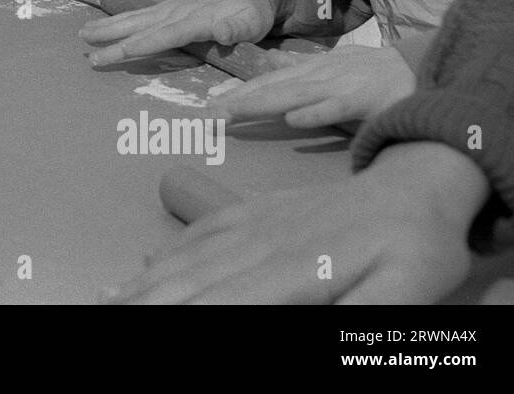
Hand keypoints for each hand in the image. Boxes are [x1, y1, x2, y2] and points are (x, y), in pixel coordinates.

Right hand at [80, 0, 273, 66]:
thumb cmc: (253, 13)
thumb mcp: (252, 22)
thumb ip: (238, 28)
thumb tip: (223, 32)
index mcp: (195, 21)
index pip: (161, 36)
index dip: (135, 46)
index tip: (111, 54)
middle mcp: (177, 13)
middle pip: (139, 26)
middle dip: (111, 38)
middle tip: (86, 49)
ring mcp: (171, 9)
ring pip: (134, 18)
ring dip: (109, 26)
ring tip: (84, 33)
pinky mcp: (169, 9)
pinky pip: (139, 14)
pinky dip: (119, 19)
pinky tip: (105, 24)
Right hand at [104, 142, 483, 303]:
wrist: (415, 181)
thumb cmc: (415, 247)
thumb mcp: (406, 291)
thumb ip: (359, 318)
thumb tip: (315, 332)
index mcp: (293, 270)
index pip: (222, 303)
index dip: (177, 318)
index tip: (137, 329)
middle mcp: (260, 244)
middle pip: (190, 282)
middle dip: (141, 302)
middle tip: (98, 313)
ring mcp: (252, 224)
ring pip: (186, 258)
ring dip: (142, 283)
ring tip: (102, 299)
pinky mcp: (253, 212)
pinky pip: (200, 235)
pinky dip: (166, 255)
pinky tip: (144, 269)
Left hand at [213, 45, 416, 127]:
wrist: (420, 66)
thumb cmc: (373, 72)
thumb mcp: (331, 65)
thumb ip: (301, 70)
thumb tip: (272, 67)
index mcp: (311, 70)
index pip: (268, 82)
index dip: (239, 92)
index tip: (210, 105)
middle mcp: (319, 76)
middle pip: (272, 88)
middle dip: (239, 101)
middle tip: (209, 115)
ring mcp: (339, 86)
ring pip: (294, 95)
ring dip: (261, 104)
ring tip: (233, 113)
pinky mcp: (362, 100)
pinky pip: (335, 108)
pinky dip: (314, 113)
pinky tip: (293, 120)